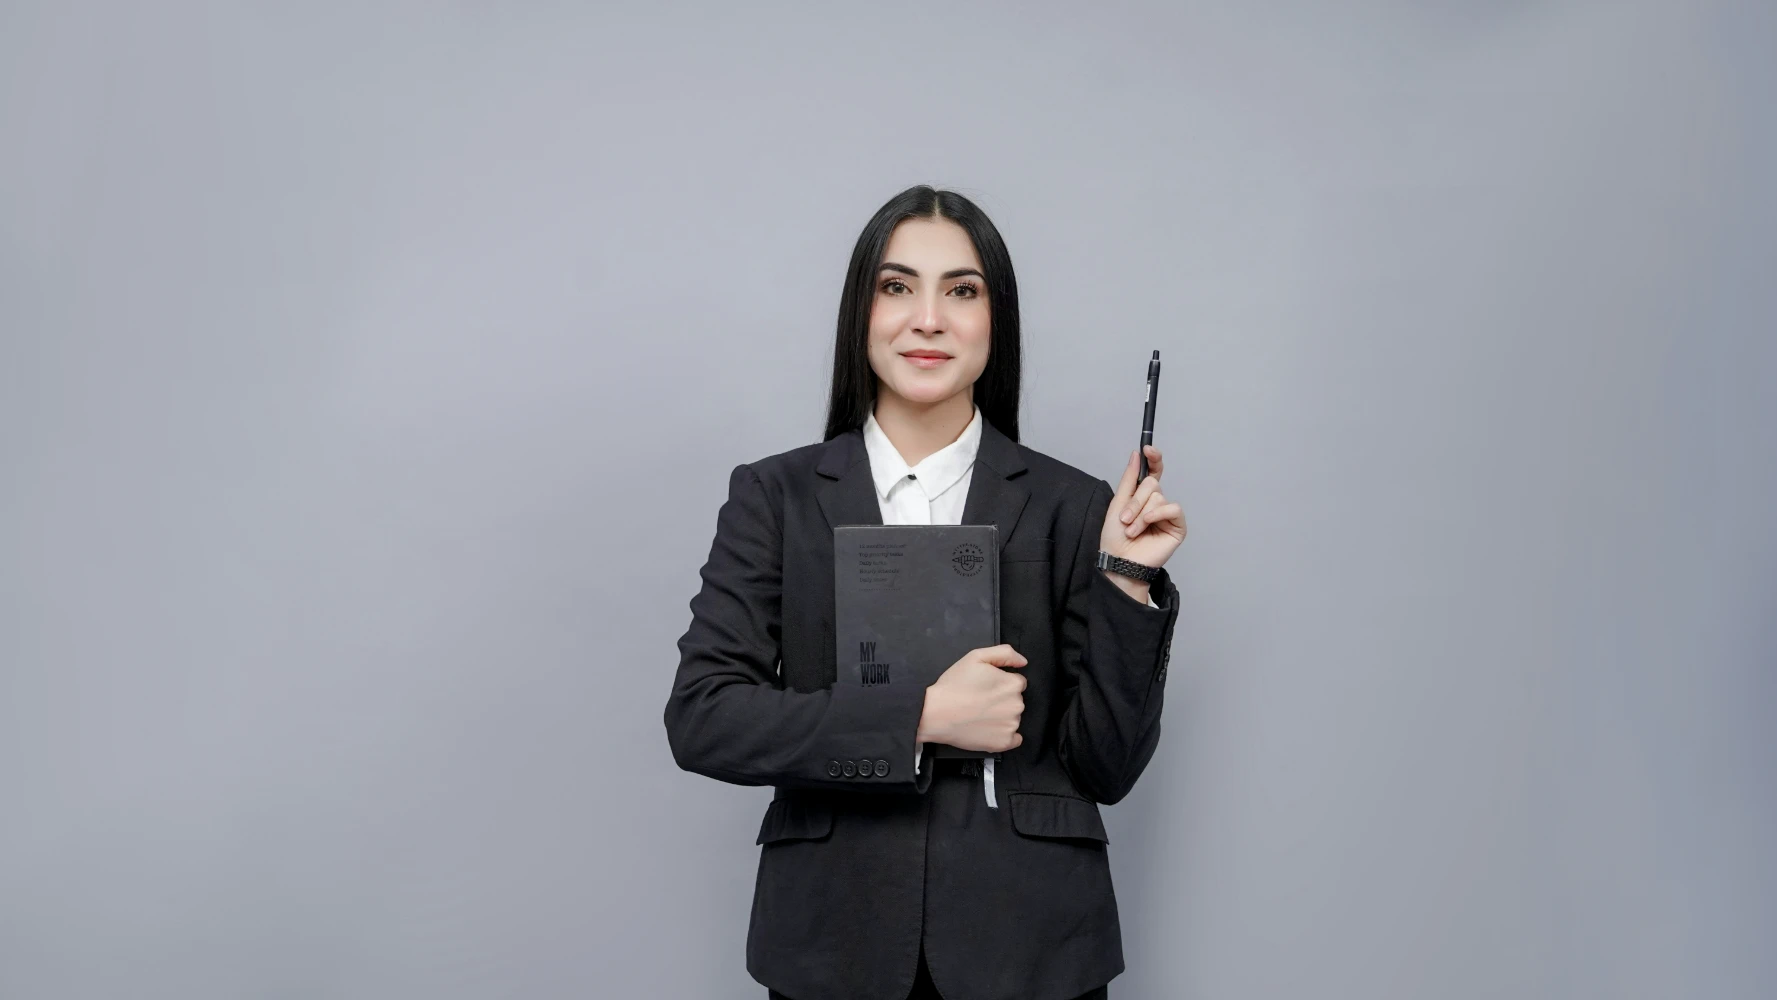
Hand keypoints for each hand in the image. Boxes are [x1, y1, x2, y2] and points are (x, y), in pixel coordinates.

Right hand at [917, 644, 1027, 752]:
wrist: (936, 714)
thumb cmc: (954, 685)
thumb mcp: (976, 657)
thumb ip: (1004, 653)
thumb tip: (1023, 662)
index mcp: (1013, 684)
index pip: (1017, 682)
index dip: (1001, 683)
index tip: (986, 688)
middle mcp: (1017, 705)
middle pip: (1015, 700)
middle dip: (1002, 700)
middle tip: (980, 701)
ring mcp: (1011, 726)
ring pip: (1013, 718)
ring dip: (1002, 717)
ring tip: (979, 715)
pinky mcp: (1004, 743)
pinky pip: (1014, 739)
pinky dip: (1004, 735)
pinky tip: (988, 729)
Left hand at [1100, 444, 1186, 573]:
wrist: (1119, 560)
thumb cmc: (1116, 537)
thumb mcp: (1118, 502)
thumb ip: (1129, 478)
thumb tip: (1137, 454)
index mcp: (1143, 496)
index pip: (1154, 471)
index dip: (1154, 458)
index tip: (1148, 448)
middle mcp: (1157, 503)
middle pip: (1152, 483)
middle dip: (1135, 501)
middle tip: (1125, 519)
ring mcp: (1167, 515)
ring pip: (1158, 496)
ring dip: (1140, 513)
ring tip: (1132, 529)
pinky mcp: (1177, 527)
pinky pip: (1173, 508)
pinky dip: (1157, 514)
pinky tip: (1147, 525)